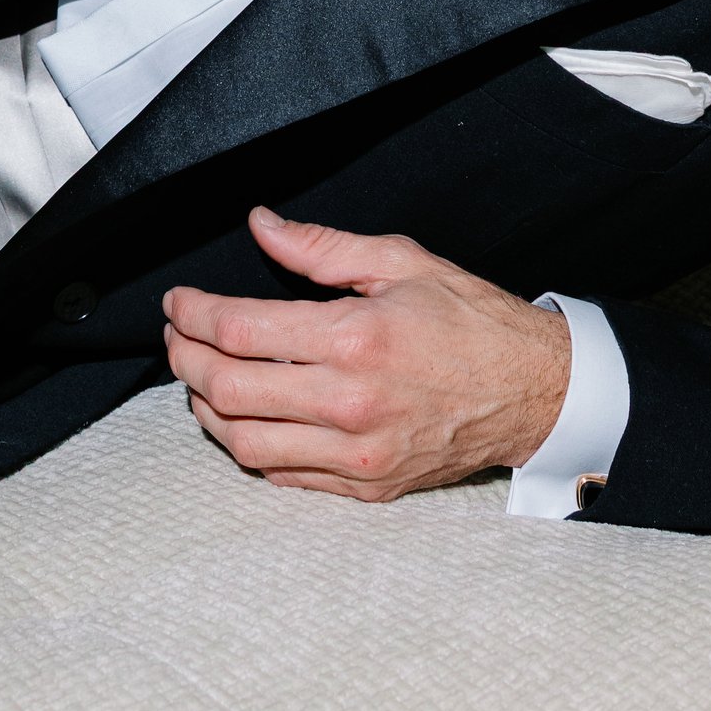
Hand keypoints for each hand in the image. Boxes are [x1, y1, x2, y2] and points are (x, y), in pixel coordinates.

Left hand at [162, 208, 572, 501]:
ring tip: (199, 378)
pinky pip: (283, 475)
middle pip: (228, 389)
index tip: (178, 302)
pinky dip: (248, 447)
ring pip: (244, 443)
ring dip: (206, 408)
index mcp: (355, 339)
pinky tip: (243, 418)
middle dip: (185, 358)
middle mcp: (349, 404)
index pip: (241, 331)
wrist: (532, 391)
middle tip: (178, 336)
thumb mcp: (401, 260)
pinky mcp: (366, 486)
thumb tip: (260, 225)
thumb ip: (320, 246)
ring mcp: (356, 454)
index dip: (194, 314)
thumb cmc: (470, 321)